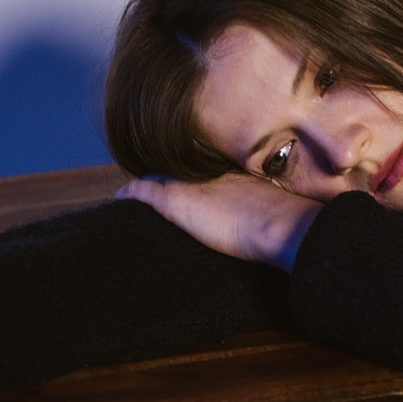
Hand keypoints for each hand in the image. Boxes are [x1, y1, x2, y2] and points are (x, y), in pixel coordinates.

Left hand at [116, 173, 322, 269]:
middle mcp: (207, 175)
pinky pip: (142, 192)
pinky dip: (129, 195)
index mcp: (231, 176)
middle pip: (176, 170)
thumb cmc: (283, 224)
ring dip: (145, 186)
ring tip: (131, 196)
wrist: (278, 224)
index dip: (187, 175)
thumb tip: (275, 230)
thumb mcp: (273, 210)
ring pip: (157, 178)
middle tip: (149, 186)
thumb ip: (265, 212)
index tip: (178, 180)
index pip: (200, 171)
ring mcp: (190, 186)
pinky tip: (119, 200)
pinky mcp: (174, 202)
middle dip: (163, 176)